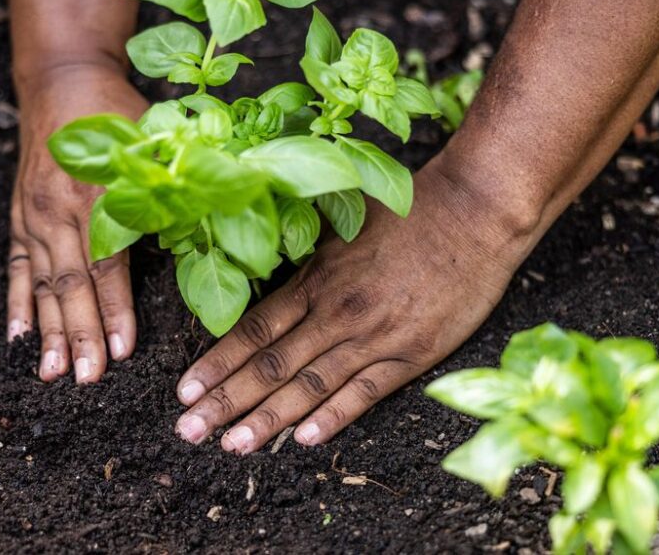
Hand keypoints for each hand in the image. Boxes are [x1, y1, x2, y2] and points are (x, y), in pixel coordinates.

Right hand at [7, 63, 147, 382]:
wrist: (61, 79)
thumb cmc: (118, 113)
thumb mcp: (154, 141)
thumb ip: (174, 189)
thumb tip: (207, 236)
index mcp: (99, 192)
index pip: (108, 264)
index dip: (116, 309)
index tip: (124, 351)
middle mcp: (58, 207)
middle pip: (70, 283)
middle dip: (80, 335)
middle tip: (87, 379)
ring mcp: (34, 214)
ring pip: (42, 283)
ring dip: (48, 330)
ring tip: (52, 372)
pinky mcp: (20, 216)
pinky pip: (16, 267)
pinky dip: (15, 303)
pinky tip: (15, 337)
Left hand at [173, 160, 544, 452]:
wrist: (474, 213)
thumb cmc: (409, 211)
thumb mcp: (342, 223)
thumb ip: (303, 253)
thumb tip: (260, 259)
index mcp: (316, 279)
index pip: (253, 330)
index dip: (216, 363)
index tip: (184, 391)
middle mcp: (336, 312)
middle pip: (269, 365)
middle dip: (225, 402)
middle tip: (188, 431)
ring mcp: (373, 337)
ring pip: (309, 386)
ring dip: (268, 419)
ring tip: (232, 446)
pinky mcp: (411, 354)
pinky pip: (365, 393)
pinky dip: (333, 417)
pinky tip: (304, 440)